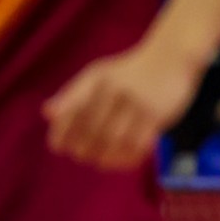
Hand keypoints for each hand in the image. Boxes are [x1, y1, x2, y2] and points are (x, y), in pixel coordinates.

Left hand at [43, 43, 201, 170]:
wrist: (171, 57)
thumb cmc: (130, 71)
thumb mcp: (99, 75)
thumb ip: (73, 94)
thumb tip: (48, 114)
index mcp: (97, 80)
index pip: (71, 112)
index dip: (62, 133)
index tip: (60, 147)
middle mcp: (115, 90)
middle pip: (92, 130)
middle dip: (84, 149)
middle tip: (83, 157)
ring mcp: (138, 103)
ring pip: (115, 141)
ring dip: (106, 157)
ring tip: (102, 162)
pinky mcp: (158, 114)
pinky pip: (139, 144)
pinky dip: (129, 157)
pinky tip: (124, 160)